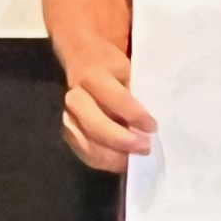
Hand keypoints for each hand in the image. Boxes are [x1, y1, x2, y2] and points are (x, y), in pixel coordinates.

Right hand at [61, 46, 153, 172]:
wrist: (81, 59)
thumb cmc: (112, 66)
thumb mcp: (127, 68)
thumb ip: (136, 92)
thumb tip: (151, 123)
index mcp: (93, 76)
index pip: (116, 99)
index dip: (136, 116)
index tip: (153, 127)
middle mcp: (75, 97)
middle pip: (95, 126)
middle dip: (122, 141)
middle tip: (145, 147)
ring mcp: (68, 116)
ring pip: (88, 143)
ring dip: (114, 156)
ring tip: (135, 158)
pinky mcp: (68, 131)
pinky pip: (84, 153)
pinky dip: (104, 161)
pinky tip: (121, 161)